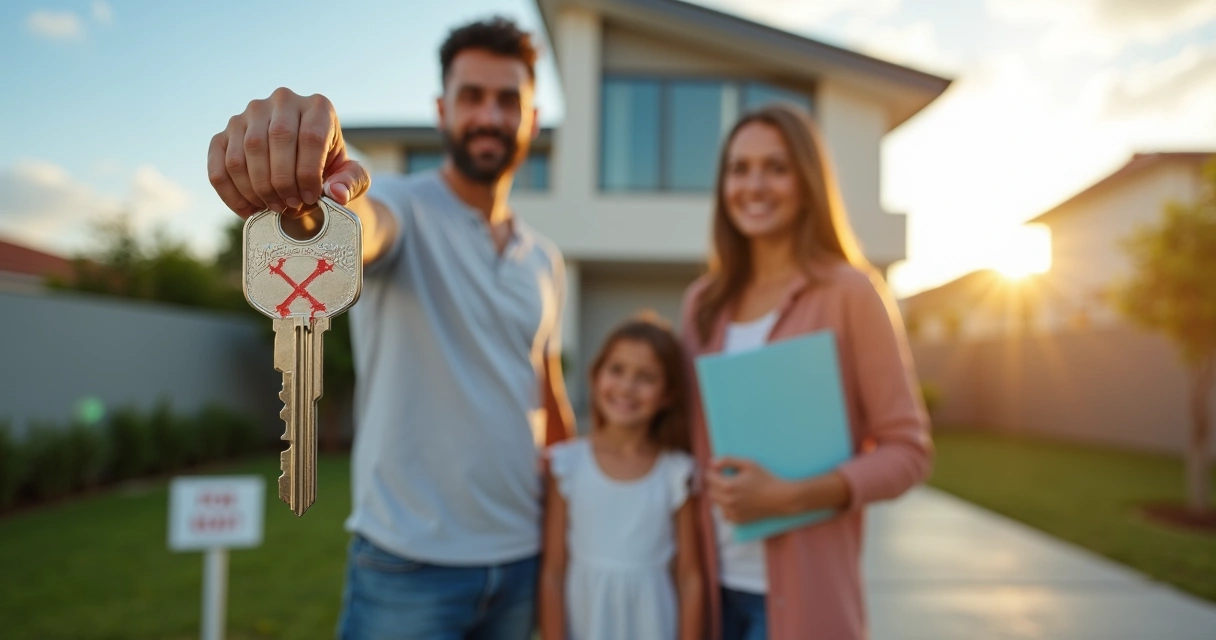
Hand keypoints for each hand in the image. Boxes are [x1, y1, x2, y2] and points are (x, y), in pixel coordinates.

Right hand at [207, 87, 369, 218]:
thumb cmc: (330, 170)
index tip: (311, 197)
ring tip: (273, 207)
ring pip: (244, 153)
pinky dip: (231, 193)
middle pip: (276, 140)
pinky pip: (219, 164)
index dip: (308, 174)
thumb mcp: (352, 177)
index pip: (310, 137)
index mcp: (318, 107)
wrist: (303, 169)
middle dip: (282, 182)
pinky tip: (249, 210)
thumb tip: (336, 193)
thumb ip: (352, 183)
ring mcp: (249, 115)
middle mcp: (282, 101)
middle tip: (290, 205)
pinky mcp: (224, 133)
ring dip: (257, 189)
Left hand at [706, 457, 793, 523]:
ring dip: (720, 495)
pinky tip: (735, 501)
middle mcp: (728, 501)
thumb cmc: (766, 478)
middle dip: (716, 483)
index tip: (722, 469)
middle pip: (711, 490)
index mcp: (728, 486)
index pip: (709, 477)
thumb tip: (711, 463)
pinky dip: (726, 507)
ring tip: (732, 490)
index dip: (715, 471)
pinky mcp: (737, 520)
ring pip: (716, 502)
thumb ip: (727, 460)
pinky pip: (723, 514)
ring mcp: (732, 512)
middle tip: (728, 478)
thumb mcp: (748, 464)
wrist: (780, 498)